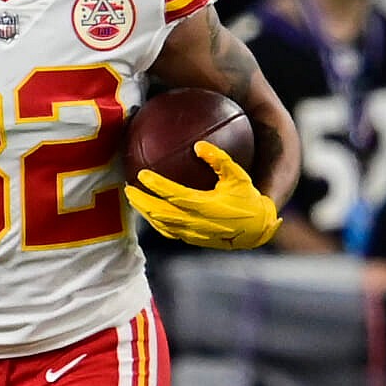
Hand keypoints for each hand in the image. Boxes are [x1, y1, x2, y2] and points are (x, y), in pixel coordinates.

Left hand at [125, 141, 281, 249]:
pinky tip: (149, 210)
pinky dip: (156, 222)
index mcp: (207, 207)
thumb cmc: (247, 199)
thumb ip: (219, 160)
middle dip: (141, 202)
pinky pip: (168, 232)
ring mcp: (193, 234)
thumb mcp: (239, 176)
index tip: (141, 174)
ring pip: (161, 225)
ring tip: (133, 199)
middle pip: (160, 214)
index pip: (174, 196)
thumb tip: (198, 145)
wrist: (257, 230)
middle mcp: (197, 223)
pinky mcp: (193, 240)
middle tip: (128, 188)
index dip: (156, 186)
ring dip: (145, 213)